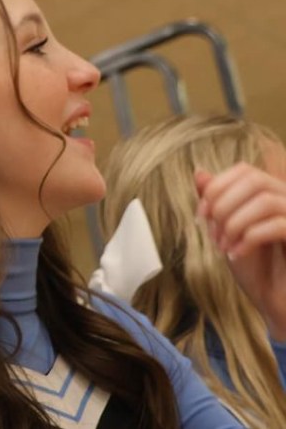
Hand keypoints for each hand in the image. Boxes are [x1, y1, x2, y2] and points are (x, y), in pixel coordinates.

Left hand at [196, 163, 285, 340]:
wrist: (277, 307)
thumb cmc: (255, 270)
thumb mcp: (227, 233)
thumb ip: (216, 203)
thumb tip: (200, 172)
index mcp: (273, 196)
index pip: (245, 170)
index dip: (217, 187)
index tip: (201, 216)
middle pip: (255, 179)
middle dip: (223, 205)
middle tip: (212, 234)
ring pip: (265, 201)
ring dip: (234, 223)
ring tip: (223, 247)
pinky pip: (279, 225)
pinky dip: (249, 238)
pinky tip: (236, 255)